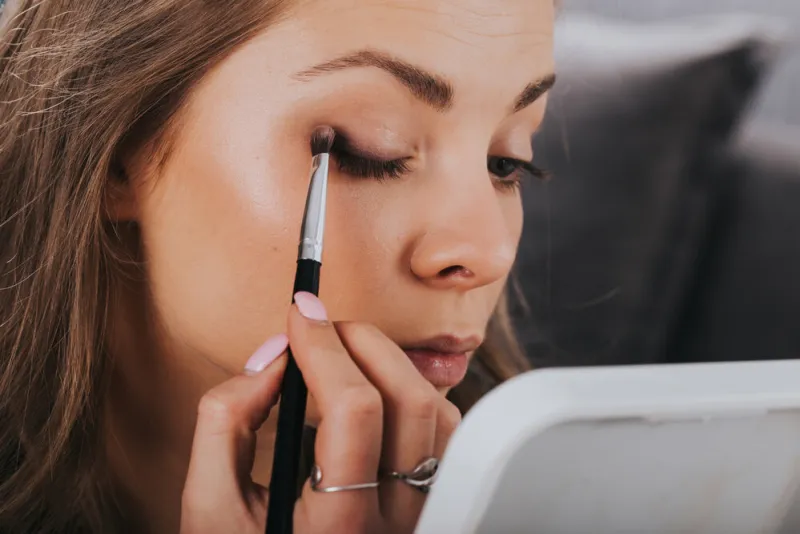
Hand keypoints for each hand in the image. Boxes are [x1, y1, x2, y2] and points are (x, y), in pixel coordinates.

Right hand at [180, 292, 461, 532]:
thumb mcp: (211, 506)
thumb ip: (226, 424)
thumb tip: (271, 358)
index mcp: (337, 525)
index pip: (354, 410)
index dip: (325, 347)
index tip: (299, 314)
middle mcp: (394, 521)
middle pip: (408, 400)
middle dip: (363, 342)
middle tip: (322, 326)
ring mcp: (421, 513)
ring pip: (435, 411)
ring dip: (391, 363)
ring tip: (344, 352)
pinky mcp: (431, 503)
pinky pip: (442, 432)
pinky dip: (411, 391)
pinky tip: (371, 388)